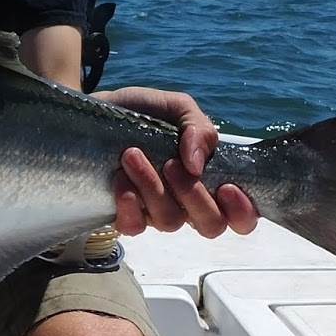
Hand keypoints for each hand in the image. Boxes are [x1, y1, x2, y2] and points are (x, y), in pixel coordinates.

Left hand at [94, 86, 258, 237]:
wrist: (93, 112)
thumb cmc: (142, 112)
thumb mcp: (176, 107)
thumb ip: (199, 128)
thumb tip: (197, 164)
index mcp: (209, 179)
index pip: (241, 216)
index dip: (242, 211)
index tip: (227, 188)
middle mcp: (187, 202)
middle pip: (211, 225)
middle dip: (193, 195)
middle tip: (171, 164)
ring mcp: (156, 211)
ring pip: (170, 222)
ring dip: (153, 187)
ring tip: (131, 155)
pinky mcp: (125, 215)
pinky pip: (134, 227)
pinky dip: (129, 204)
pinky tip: (119, 180)